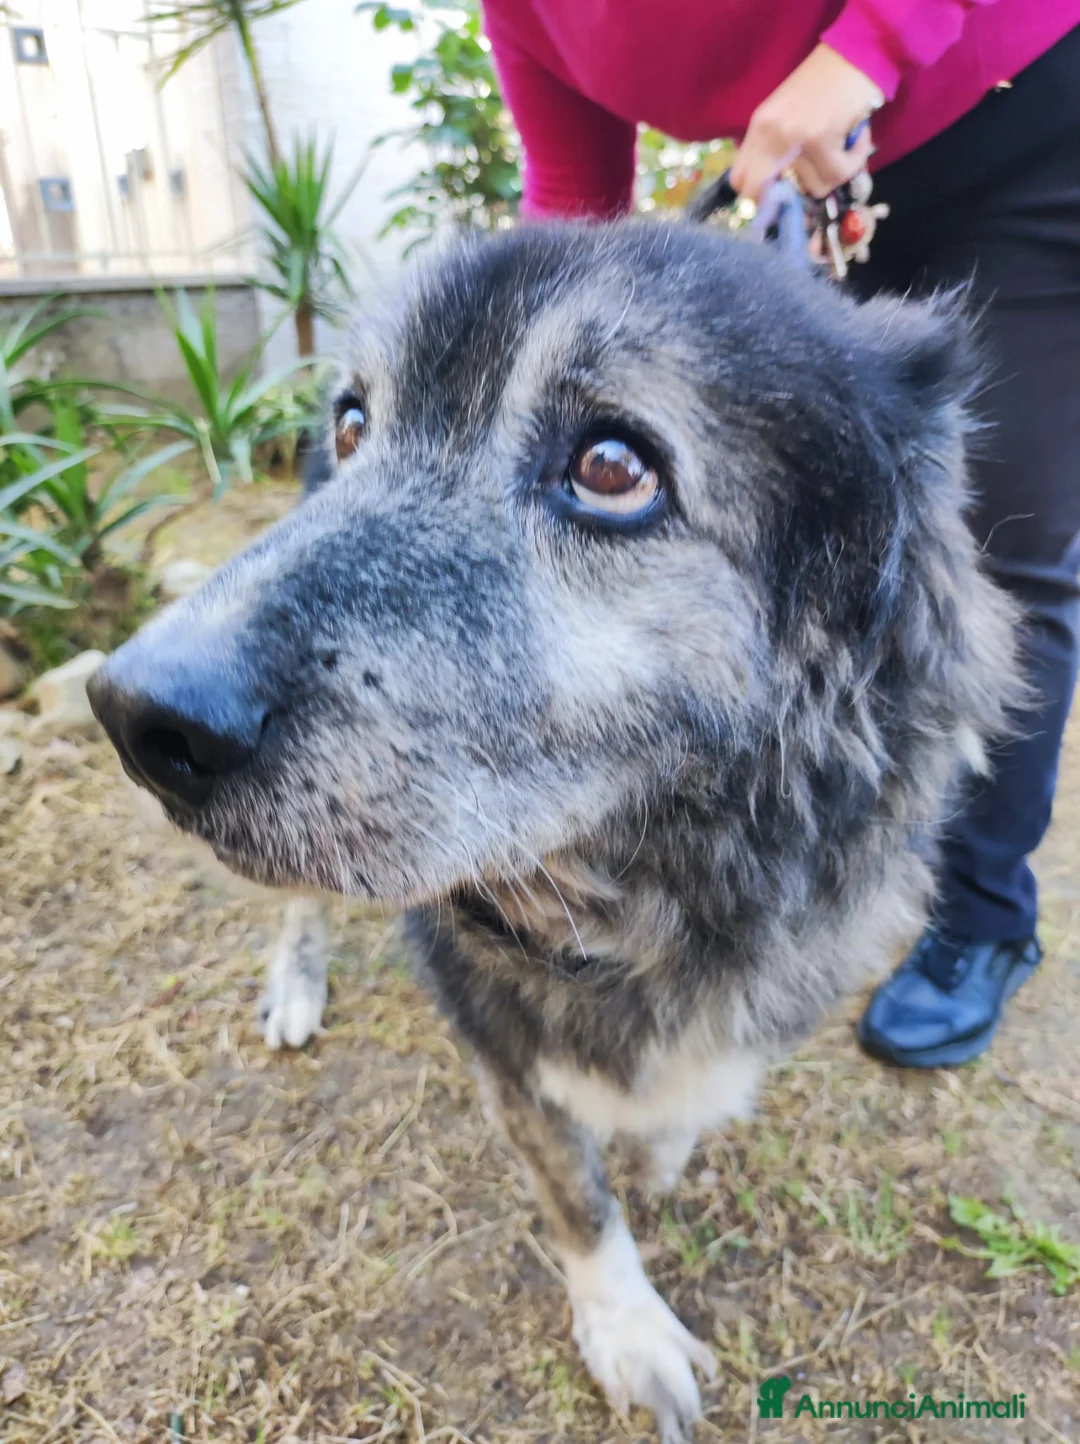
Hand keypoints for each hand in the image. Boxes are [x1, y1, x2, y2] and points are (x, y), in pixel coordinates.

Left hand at [730, 44, 883, 201]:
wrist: (855, 54)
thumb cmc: (824, 83)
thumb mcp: (786, 114)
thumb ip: (775, 148)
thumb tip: (781, 190)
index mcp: (759, 128)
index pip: (739, 179)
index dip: (756, 197)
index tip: (777, 198)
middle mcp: (770, 135)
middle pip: (759, 193)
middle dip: (783, 201)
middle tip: (807, 187)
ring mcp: (795, 139)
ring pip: (813, 187)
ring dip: (833, 173)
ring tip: (842, 146)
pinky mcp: (822, 141)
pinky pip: (839, 174)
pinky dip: (854, 162)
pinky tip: (857, 142)